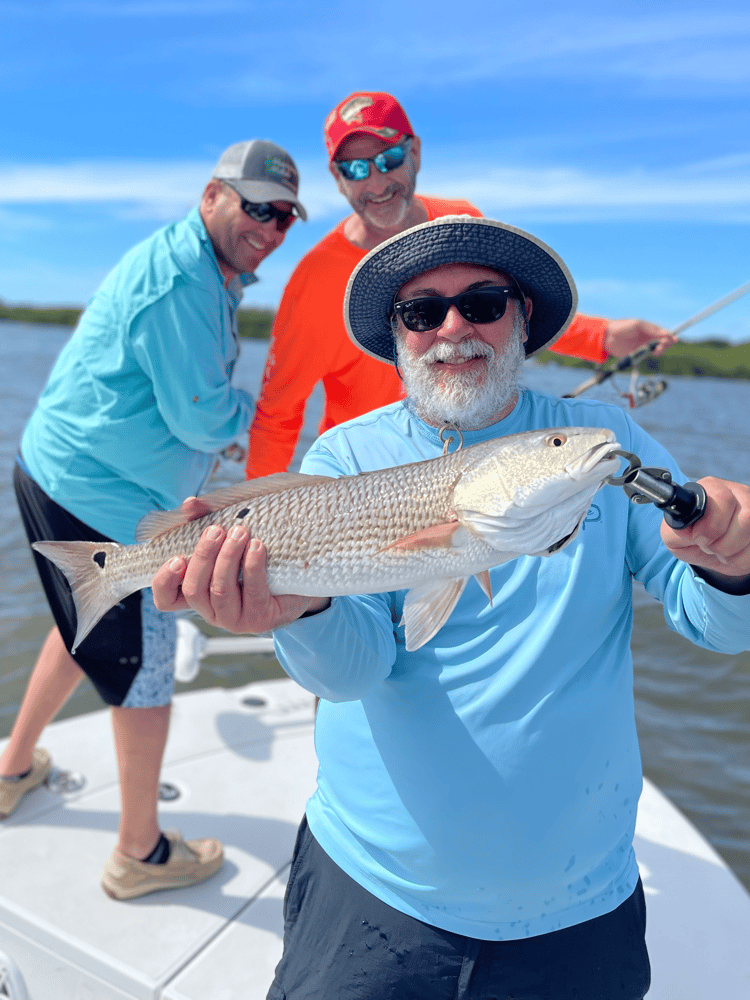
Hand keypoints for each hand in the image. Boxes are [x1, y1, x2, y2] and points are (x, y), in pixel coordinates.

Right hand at [152, 523, 329, 632]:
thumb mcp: (228, 538)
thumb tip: (190, 503)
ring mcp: (235, 619)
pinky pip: (252, 592)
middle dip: (203, 556)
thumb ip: (206, 520)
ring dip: (228, 557)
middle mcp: (213, 611)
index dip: (164, 582)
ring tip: (240, 532)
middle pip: (194, 589)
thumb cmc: (256, 557)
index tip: (176, 558)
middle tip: (216, 530)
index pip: (166, 599)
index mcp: (199, 595)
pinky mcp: (260, 619)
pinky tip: (258, 547)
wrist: (299, 578)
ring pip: (220, 590)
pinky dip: (252, 566)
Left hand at [603, 319, 677, 358]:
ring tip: (658, 349)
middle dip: (666, 343)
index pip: (662, 333)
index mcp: (648, 329)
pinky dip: (651, 355)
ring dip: (660, 350)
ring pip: (656, 349)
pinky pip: (647, 355)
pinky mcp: (636, 353)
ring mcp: (642, 346)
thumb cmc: (622, 326)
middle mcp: (647, 337)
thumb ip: (651, 329)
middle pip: (662, 342)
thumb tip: (666, 333)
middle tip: (663, 345)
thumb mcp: (638, 324)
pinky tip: (652, 353)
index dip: (669, 336)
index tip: (674, 339)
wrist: (607, 337)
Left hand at [661, 477, 749, 577]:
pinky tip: (734, 553)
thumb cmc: (691, 539)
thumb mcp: (673, 536)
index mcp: (711, 489)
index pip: (722, 497)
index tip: (699, 538)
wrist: (709, 555)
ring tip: (721, 550)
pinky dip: (742, 560)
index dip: (711, 525)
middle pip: (746, 517)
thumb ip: (674, 529)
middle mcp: (737, 494)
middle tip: (710, 546)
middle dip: (723, 543)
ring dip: (732, 553)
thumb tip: (688, 528)